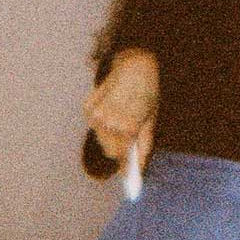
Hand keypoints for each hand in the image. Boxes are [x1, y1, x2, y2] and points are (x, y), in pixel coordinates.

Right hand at [84, 49, 157, 174]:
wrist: (134, 65)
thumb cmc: (147, 93)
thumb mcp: (151, 119)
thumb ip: (145, 145)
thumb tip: (140, 168)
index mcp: (127, 127)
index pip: (121, 156)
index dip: (126, 163)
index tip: (129, 173)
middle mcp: (109, 122)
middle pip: (109, 150)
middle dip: (119, 146)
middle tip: (129, 135)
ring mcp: (96, 114)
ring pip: (101, 138)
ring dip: (110, 134)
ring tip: (121, 117)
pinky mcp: (87, 107)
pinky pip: (94, 125)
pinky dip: (102, 122)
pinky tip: (111, 108)